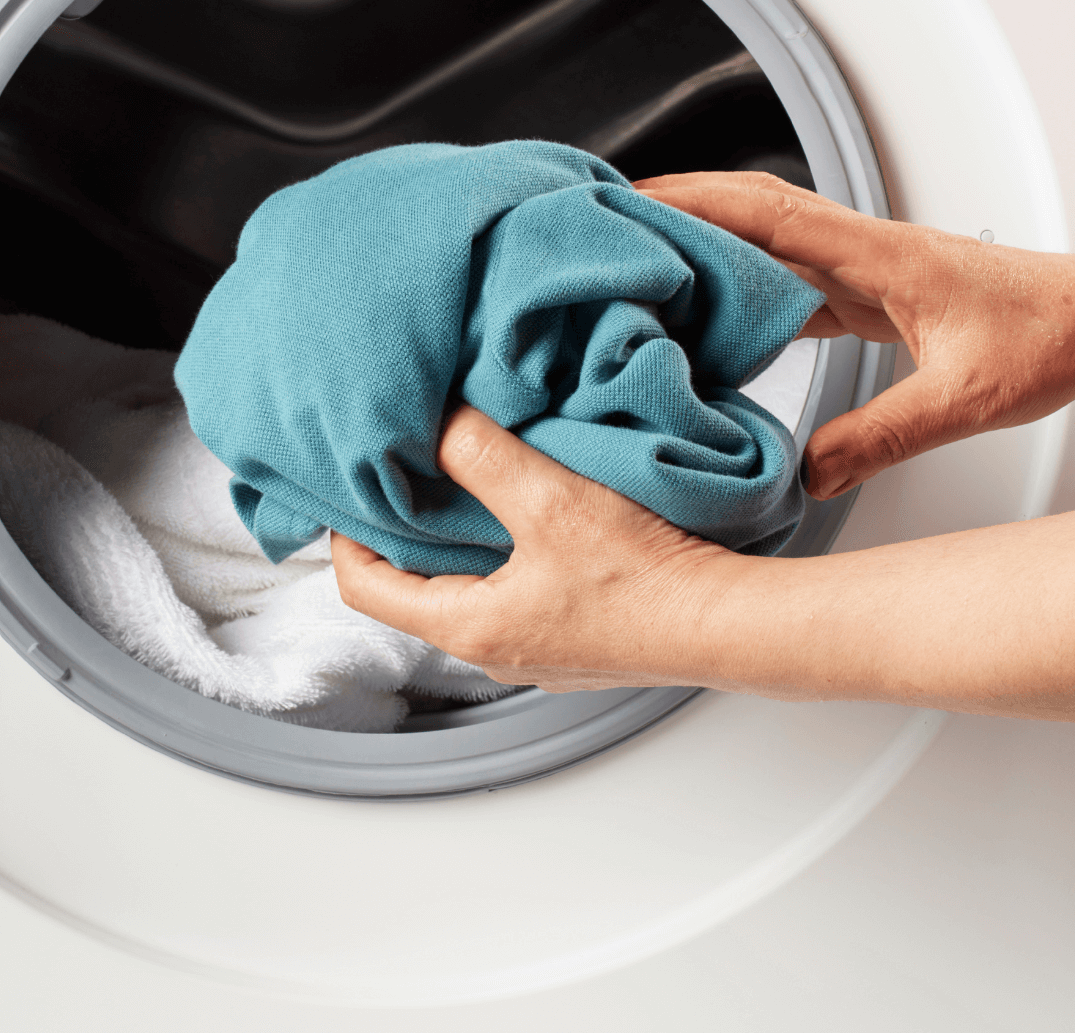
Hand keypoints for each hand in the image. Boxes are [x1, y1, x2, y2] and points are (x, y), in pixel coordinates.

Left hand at [331, 405, 742, 690]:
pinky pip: (524, 593)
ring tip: (472, 482)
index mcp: (469, 628)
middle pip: (417, 588)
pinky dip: (514, 553)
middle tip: (409, 473)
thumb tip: (439, 423)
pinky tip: (542, 513)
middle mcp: (497, 651)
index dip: (346, 533)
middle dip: (408, 529)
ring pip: (473, 589)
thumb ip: (482, 454)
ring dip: (464, 540)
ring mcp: (541, 652)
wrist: (728, 623)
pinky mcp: (584, 641)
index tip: (352, 486)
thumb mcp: (548, 498)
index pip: (364, 587)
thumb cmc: (644, 580)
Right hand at [636, 171, 1074, 497]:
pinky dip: (745, 289)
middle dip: (676, 208)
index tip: (628, 198)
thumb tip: (806, 477)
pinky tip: (715, 319)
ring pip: (768, 245)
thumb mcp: (965, 403)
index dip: (692, 202)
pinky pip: (792, 280)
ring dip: (707, 247)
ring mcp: (868, 268)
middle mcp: (866, 249)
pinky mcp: (875, 293)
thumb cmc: (1054, 340)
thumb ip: (881, 439)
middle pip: (751, 214)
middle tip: (607, 217)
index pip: (766, 213)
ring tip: (642, 264)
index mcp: (881, 254)